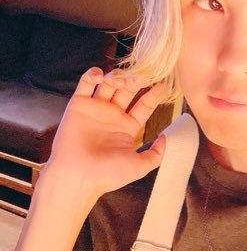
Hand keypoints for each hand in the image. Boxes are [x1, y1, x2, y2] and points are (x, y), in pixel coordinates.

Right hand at [45, 67, 165, 196]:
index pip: (145, 104)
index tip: (164, 83)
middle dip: (136, 80)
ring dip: (116, 76)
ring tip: (121, 77)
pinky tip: (100, 76)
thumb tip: (167, 138)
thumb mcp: (140, 166)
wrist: (76, 178)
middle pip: (128, 90)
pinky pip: (85, 83)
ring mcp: (96, 108)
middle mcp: (113, 115)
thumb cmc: (106, 175)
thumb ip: (156, 153)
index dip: (154, 94)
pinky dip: (92, 74)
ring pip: (109, 83)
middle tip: (143, 73)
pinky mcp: (78, 104)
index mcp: (128, 126)